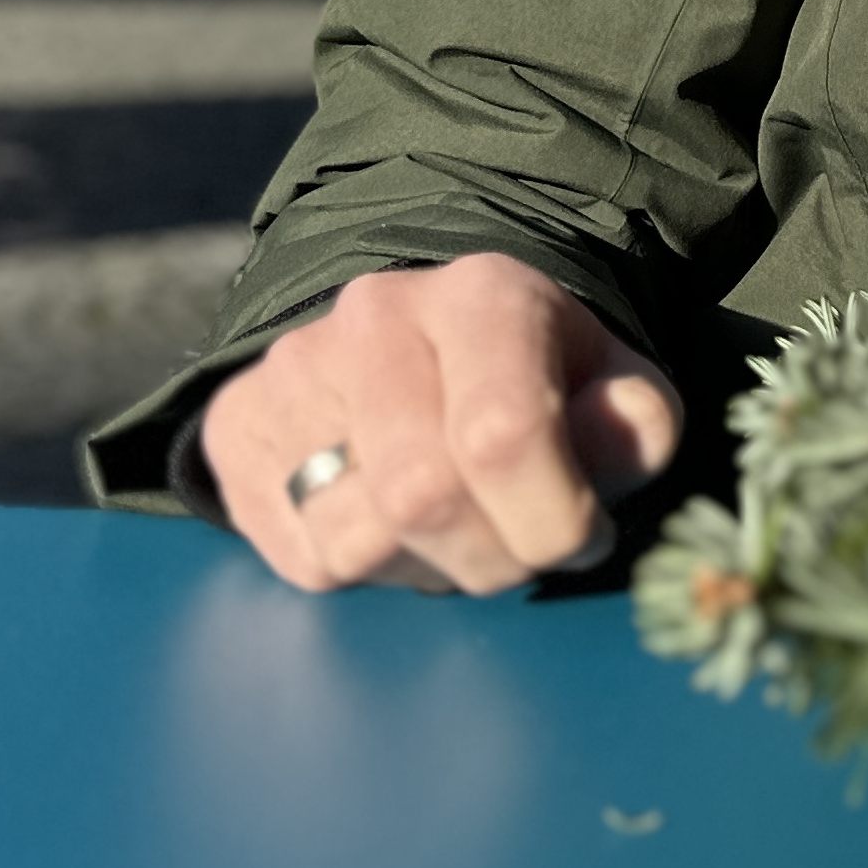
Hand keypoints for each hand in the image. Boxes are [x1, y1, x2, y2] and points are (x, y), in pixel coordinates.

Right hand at [203, 254, 683, 595]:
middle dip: (491, 557)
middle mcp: (376, 316)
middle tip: (520, 551)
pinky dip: (362, 572)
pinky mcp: (234, 427)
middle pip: (421, 496)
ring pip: (354, 540)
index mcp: (484, 295)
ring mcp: (291, 368)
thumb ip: (633, 425)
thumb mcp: (613, 393)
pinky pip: (300, 558)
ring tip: (455, 528)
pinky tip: (391, 522)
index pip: (503, 432)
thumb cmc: (537, 383)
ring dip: (424, 570)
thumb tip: (612, 445)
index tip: (581, 537)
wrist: (423, 350)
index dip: (550, 518)